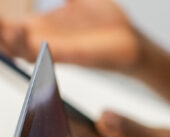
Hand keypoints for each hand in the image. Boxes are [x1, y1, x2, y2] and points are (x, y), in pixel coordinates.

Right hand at [0, 0, 141, 70]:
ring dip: (8, 40)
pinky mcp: (74, 57)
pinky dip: (33, 45)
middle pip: (7, 43)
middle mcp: (45, 41)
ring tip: (6, 26)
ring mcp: (58, 51)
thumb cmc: (107, 22)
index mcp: (42, 27)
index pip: (6, 26)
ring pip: (20, 52)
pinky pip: (47, 55)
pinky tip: (24, 29)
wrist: (133, 40)